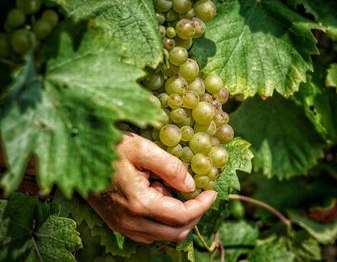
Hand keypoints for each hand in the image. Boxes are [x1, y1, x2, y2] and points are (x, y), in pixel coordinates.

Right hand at [87, 132, 216, 243]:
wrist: (77, 156)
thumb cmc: (109, 148)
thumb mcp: (142, 148)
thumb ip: (170, 167)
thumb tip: (191, 186)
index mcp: (140, 203)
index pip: (182, 216)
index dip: (202, 205)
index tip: (211, 192)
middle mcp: (131, 221)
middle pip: (175, 233)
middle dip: (194, 215)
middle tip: (200, 195)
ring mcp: (123, 225)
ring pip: (162, 235)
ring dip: (177, 218)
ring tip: (171, 190)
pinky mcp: (117, 223)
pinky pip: (148, 231)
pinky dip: (161, 220)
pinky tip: (157, 196)